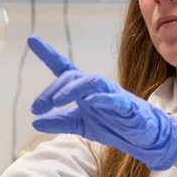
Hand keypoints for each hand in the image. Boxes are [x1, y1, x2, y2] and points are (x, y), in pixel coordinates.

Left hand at [27, 35, 176, 170]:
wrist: (144, 137)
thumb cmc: (114, 125)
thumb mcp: (80, 125)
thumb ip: (59, 121)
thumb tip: (34, 121)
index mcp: (84, 90)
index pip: (64, 68)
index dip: (48, 53)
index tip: (32, 39)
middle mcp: (97, 87)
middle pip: (72, 77)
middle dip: (52, 90)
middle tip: (38, 107)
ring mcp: (112, 94)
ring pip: (91, 81)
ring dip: (71, 90)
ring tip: (56, 102)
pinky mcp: (128, 106)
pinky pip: (114, 98)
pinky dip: (101, 98)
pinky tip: (89, 102)